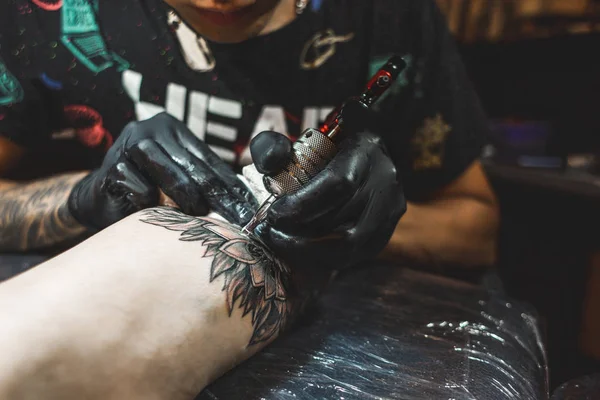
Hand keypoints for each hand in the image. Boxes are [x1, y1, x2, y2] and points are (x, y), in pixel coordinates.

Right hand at [68, 113, 256, 229]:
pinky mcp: (112, 165)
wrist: (101, 196)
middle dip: (217, 195)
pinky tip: (153, 210)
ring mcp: (128, 144)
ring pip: (168, 172)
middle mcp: (151, 129)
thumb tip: (242, 200)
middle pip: (192, 165)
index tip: (247, 207)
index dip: (229, 185)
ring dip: (187, 196)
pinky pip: (141, 188)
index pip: (208, 158)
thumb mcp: (177, 178)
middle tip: (234, 217)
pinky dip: (151, 203)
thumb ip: (202, 179)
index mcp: (172, 128)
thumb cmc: (147, 188)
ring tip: (199, 214)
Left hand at [252, 130, 405, 275]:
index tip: (274, 214)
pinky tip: (302, 250)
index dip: (302, 204)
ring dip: (310, 250)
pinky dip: (324, 257)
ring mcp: (391, 209)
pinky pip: (354, 255)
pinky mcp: (386, 232)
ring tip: (283, 242)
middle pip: (342, 220)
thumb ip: (276, 149)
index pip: (337, 184)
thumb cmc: (327, 149)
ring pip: (350, 245)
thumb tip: (267, 163)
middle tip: (271, 233)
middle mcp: (385, 180)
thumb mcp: (299, 141)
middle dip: (299, 233)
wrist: (361, 159)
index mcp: (366, 150)